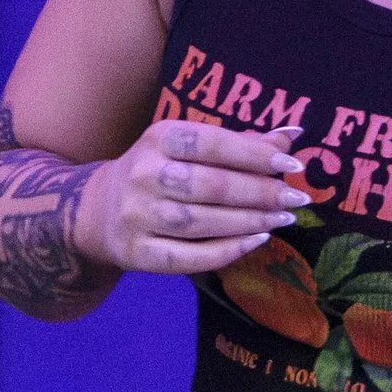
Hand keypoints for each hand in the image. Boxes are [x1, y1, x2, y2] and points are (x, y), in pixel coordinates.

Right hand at [84, 113, 307, 275]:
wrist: (97, 212)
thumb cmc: (159, 173)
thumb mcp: (188, 148)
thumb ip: (238, 143)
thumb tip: (293, 134)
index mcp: (158, 138)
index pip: (211, 142)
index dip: (254, 153)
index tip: (292, 163)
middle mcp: (144, 174)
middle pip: (210, 185)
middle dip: (260, 192)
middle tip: (295, 199)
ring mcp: (138, 216)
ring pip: (202, 221)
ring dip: (249, 221)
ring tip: (283, 219)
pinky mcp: (138, 252)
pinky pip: (189, 257)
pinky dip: (227, 250)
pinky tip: (256, 241)